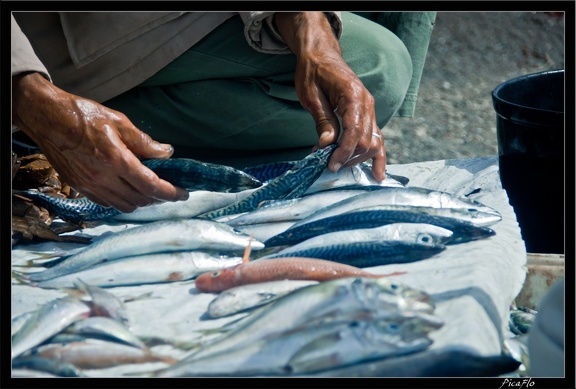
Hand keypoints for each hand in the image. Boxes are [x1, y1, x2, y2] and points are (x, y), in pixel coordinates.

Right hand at [12, 72, 188, 212]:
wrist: (47, 118)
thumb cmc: (83, 115)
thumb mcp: (119, 121)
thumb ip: (144, 141)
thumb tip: (166, 152)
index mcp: (116, 160)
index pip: (151, 186)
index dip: (170, 193)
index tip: (183, 194)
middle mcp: (103, 178)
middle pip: (140, 200)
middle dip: (159, 198)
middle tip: (169, 190)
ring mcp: (89, 185)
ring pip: (124, 206)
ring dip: (141, 202)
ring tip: (151, 191)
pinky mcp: (79, 187)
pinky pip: (107, 203)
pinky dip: (123, 201)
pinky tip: (128, 190)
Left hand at [274, 12, 385, 180]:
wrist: (320, 55)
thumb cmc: (313, 72)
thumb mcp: (311, 96)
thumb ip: (323, 121)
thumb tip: (327, 146)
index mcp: (353, 96)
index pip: (355, 132)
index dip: (344, 152)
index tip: (330, 164)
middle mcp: (367, 103)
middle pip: (367, 141)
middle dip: (349, 157)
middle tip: (329, 165)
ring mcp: (370, 109)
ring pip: (374, 142)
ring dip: (358, 158)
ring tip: (340, 165)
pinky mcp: (368, 115)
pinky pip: (378, 138)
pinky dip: (378, 156)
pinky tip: (378, 174)